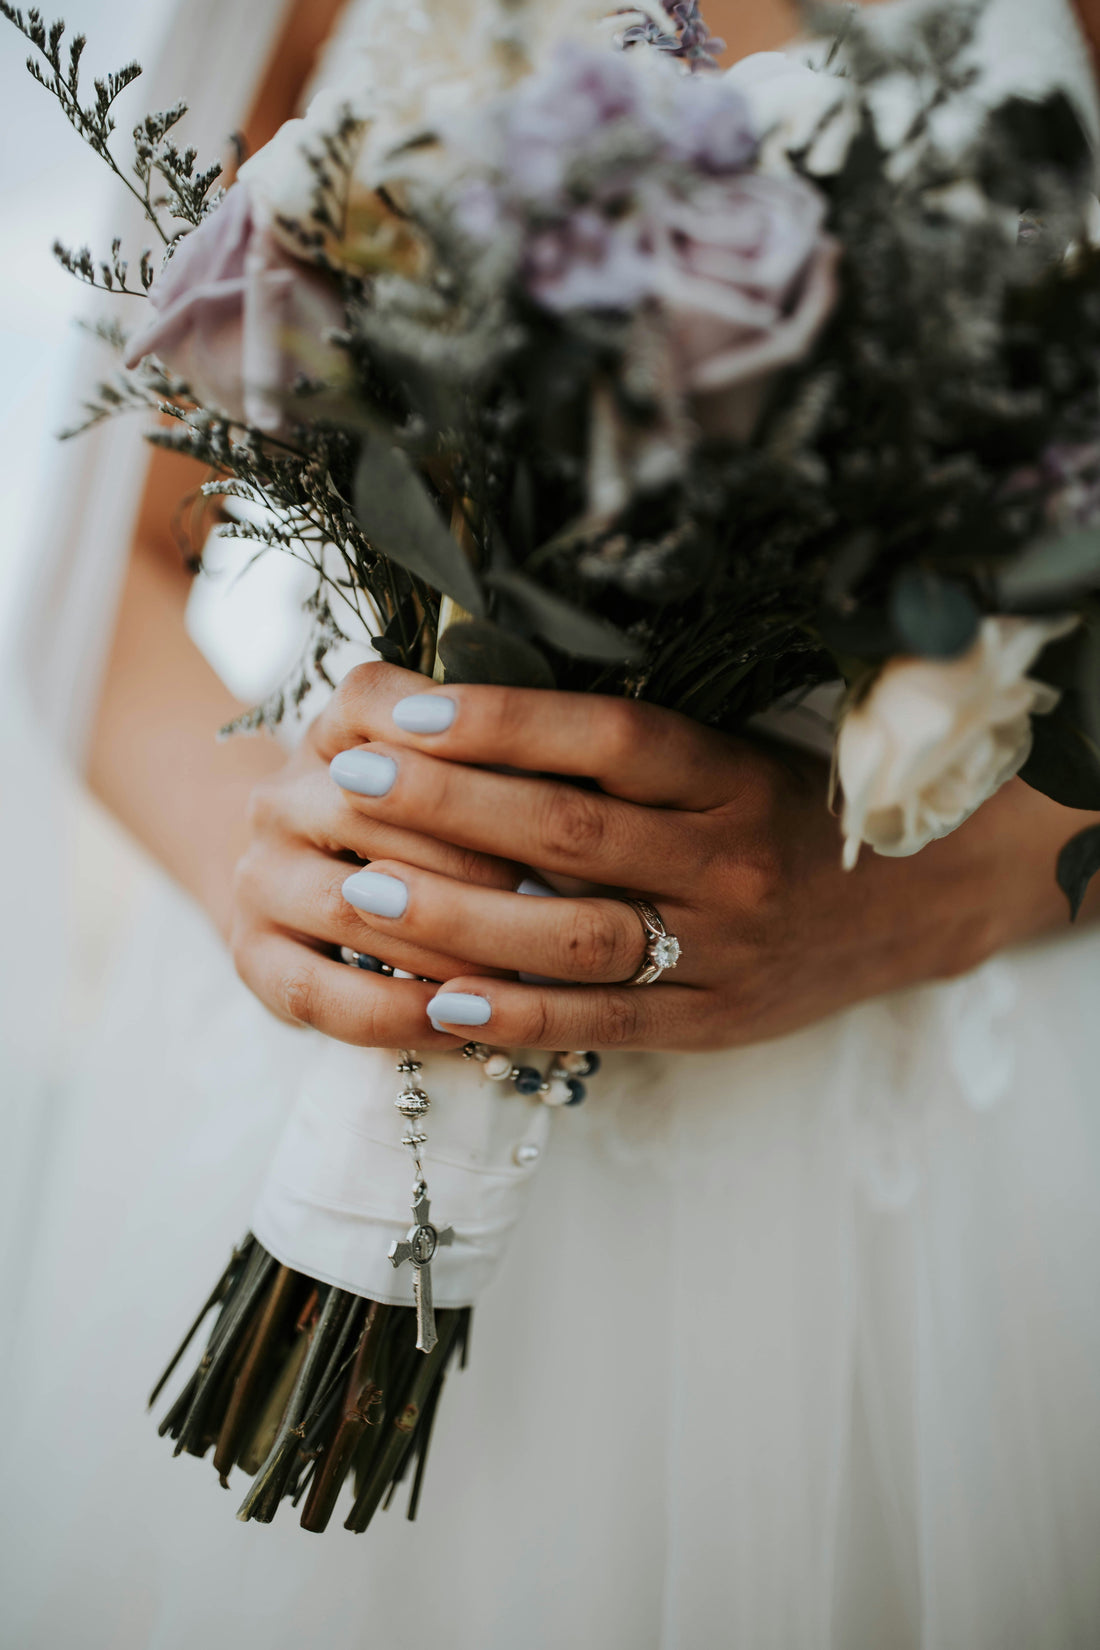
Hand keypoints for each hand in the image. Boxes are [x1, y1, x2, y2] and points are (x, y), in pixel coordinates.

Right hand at [228, 665, 523, 1048]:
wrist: (302, 875)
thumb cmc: (418, 820)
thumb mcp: (449, 768)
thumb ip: (500, 755)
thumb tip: (597, 758)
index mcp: (339, 727)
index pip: (384, 706)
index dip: (466, 741)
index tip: (550, 778)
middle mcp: (284, 792)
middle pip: (376, 811)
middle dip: (477, 860)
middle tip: (560, 897)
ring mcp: (259, 875)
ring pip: (352, 907)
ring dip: (445, 944)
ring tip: (521, 969)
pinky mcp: (250, 955)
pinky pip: (323, 994)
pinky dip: (398, 1014)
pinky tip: (456, 1023)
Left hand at [321, 665, 1095, 1052]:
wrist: (912, 903)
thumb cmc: (790, 813)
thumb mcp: (733, 756)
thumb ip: (629, 751)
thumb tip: (476, 715)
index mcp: (732, 776)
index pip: (607, 738)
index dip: (502, 721)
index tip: (406, 706)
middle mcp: (729, 861)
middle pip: (571, 832)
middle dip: (446, 805)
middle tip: (347, 778)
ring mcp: (722, 950)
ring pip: (573, 936)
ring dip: (458, 915)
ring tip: (362, 887)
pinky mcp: (710, 1023)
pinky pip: (601, 1023)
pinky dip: (516, 1017)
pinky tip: (436, 1000)